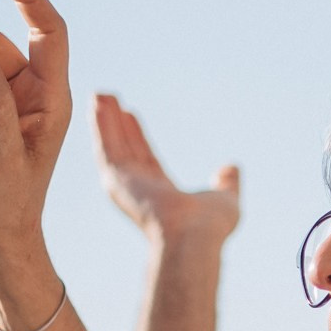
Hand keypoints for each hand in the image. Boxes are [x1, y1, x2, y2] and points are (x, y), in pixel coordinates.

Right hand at [92, 94, 239, 246]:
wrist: (193, 236)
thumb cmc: (211, 227)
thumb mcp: (225, 199)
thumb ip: (226, 184)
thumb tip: (232, 168)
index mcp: (162, 196)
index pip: (146, 160)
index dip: (137, 137)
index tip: (130, 116)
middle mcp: (140, 190)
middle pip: (125, 150)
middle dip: (116, 126)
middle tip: (106, 100)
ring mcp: (126, 184)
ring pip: (111, 145)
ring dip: (104, 120)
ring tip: (98, 94)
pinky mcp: (116, 178)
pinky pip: (106, 145)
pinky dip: (101, 125)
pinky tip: (98, 104)